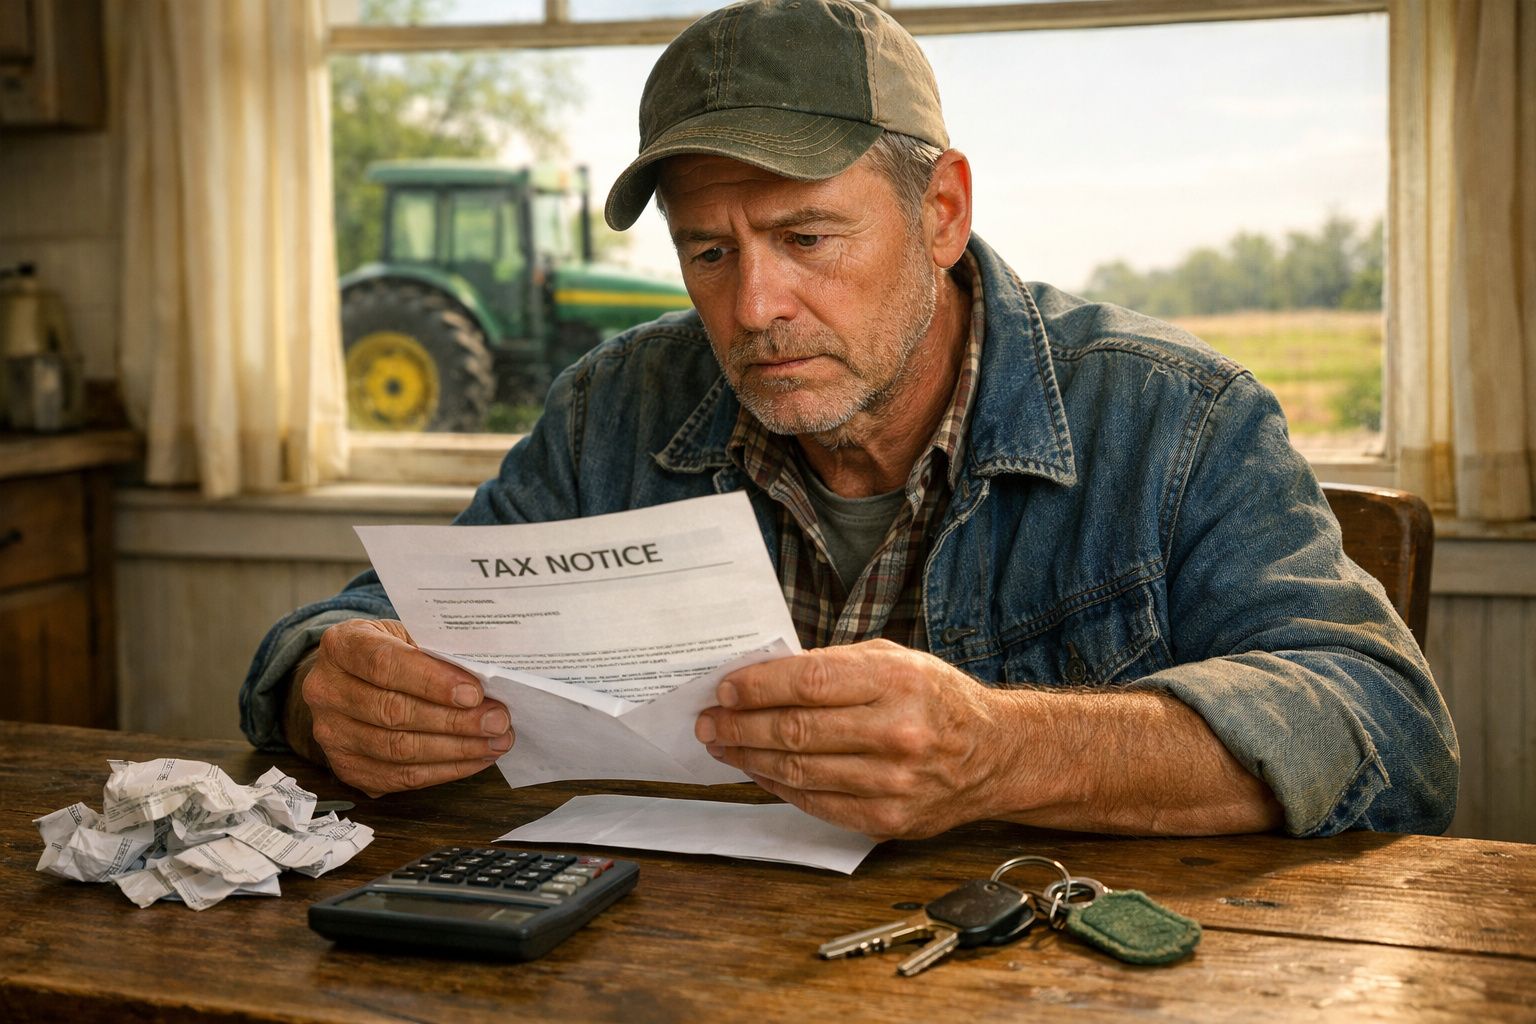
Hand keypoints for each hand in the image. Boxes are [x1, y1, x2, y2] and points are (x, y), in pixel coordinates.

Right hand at [293, 619, 512, 796]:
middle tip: (497, 721)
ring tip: (494, 741)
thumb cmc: (389, 652)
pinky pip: (399, 777)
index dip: (431, 681)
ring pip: (398, 750)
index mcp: (341, 646)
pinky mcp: (346, 768)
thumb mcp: (406, 635)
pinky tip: (474, 759)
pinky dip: (444, 770)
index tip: (474, 693)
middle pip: (393, 712)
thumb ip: (436, 652)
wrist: (352, 679)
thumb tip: (486, 679)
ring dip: (456, 749)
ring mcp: (331, 734)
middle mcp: (326, 690)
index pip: (383, 664)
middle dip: (454, 720)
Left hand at [694, 639, 1016, 838]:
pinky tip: (759, 770)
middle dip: (740, 724)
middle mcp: (897, 733)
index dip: (757, 686)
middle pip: (796, 730)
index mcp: (897, 682)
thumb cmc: (939, 699)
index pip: (808, 682)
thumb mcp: (896, 660)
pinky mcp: (887, 818)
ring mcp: (892, 782)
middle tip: (710, 720)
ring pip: (799, 770)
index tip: (725, 688)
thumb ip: (835, 665)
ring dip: (749, 757)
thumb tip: (766, 675)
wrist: (996, 755)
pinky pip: (816, 803)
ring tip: (724, 744)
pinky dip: (778, 786)